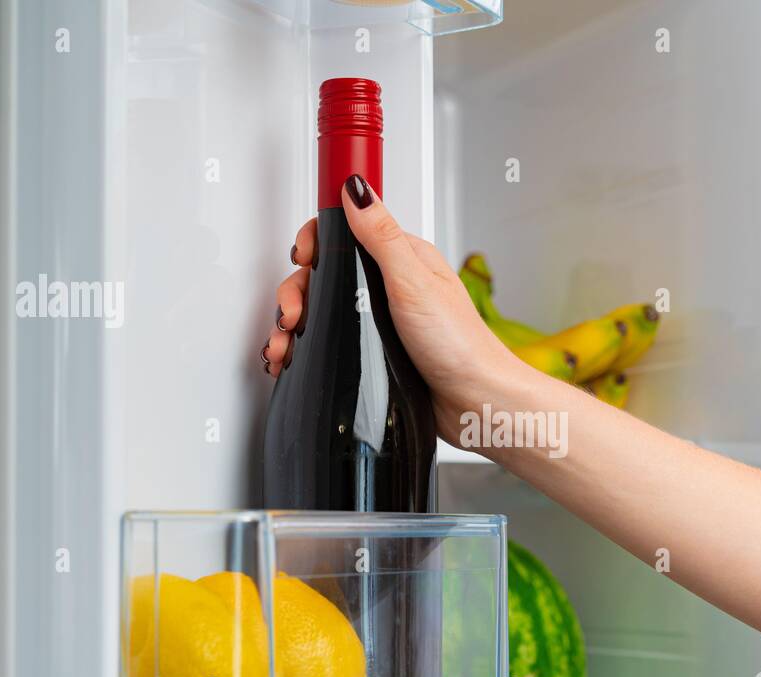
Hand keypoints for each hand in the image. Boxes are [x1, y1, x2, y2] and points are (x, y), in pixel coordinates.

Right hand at [263, 174, 523, 444]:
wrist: (475, 402)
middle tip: (293, 315)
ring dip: (294, 325)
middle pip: (325, 276)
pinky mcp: (374, 352)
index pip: (345, 233)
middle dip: (298, 293)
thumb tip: (356, 189)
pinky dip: (307, 348)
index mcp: (401, 259)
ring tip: (285, 345)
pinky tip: (293, 359)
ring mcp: (380, 320)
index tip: (302, 258)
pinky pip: (331, 342)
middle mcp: (389, 287)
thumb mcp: (414, 282)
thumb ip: (382, 236)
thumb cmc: (459, 345)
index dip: (316, 243)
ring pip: (323, 312)